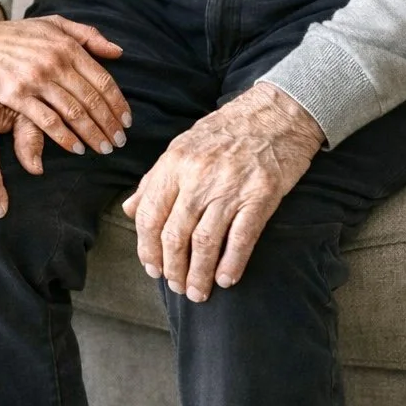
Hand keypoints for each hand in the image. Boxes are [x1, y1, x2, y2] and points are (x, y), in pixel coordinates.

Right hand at [0, 2, 130, 157]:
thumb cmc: (15, 35)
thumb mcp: (53, 23)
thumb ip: (87, 35)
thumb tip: (118, 52)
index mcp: (66, 46)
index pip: (102, 80)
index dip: (118, 103)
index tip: (126, 121)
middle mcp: (55, 63)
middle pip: (92, 100)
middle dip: (109, 124)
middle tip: (119, 142)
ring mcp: (36, 80)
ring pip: (74, 113)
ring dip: (93, 134)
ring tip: (103, 148)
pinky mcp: (18, 96)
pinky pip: (48, 122)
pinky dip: (66, 138)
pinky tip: (77, 149)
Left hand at [121, 82, 324, 301]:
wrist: (275, 113)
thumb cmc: (226, 130)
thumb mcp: (182, 145)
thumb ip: (154, 179)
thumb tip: (130, 209)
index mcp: (174, 163)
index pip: (149, 215)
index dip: (147, 248)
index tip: (152, 268)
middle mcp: (198, 176)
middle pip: (175, 235)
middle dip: (172, 268)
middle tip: (176, 287)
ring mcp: (230, 187)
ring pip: (205, 243)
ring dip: (199, 274)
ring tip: (197, 292)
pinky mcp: (260, 196)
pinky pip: (241, 238)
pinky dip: (232, 264)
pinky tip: (227, 280)